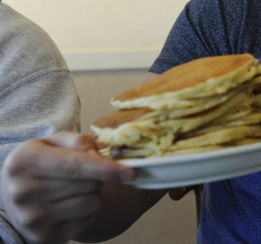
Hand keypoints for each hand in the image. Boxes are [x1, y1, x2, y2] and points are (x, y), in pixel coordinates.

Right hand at [0, 132, 133, 242]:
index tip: (130, 173)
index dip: (106, 169)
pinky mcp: (42, 236)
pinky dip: (88, 210)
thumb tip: (103, 159)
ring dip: (94, 194)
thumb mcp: (55, 142)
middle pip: (88, 184)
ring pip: (91, 203)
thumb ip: (81, 142)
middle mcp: (22, 191)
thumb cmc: (42, 161)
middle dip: (97, 177)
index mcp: (24, 160)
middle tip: (84, 174)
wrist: (14, 193)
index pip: (76, 165)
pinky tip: (70, 204)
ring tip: (75, 188)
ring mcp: (31, 217)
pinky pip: (87, 220)